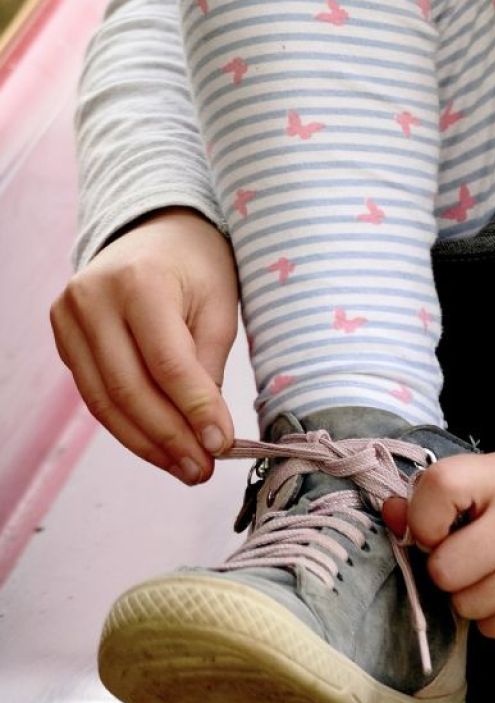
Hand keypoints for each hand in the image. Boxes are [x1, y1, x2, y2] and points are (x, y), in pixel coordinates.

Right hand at [50, 208, 237, 482]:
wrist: (156, 232)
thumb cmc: (198, 269)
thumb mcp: (219, 308)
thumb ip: (209, 367)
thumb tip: (207, 433)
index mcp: (139, 283)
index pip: (167, 363)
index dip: (194, 410)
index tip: (222, 446)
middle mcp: (93, 299)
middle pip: (128, 388)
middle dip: (169, 438)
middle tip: (202, 470)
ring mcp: (69, 318)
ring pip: (104, 401)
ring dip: (146, 444)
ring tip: (186, 469)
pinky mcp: (64, 338)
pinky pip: (94, 395)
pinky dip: (128, 427)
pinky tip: (160, 448)